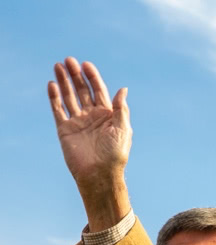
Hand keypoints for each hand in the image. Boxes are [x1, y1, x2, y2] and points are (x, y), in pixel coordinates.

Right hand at [49, 57, 131, 230]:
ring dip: (64, 82)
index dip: (93, 77)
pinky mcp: (65, 129)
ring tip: (58, 66)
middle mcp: (92, 116)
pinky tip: (52, 85)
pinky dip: (55, 98)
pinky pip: (58, 110)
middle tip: (69, 60)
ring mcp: (78, 122)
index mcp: (107, 115)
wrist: (99, 174)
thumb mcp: (122, 128)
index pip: (98, 91)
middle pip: (82, 91)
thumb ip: (121, 108)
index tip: (86, 65)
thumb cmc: (115, 154)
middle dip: (76, 75)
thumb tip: (123, 89)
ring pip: (69, 97)